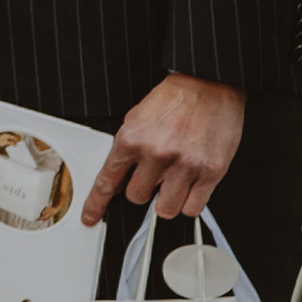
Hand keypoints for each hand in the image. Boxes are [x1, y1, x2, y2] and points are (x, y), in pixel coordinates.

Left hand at [82, 71, 244, 226]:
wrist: (208, 84)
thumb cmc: (174, 99)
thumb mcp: (136, 118)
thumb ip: (127, 149)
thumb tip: (119, 177)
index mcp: (132, 140)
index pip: (107, 182)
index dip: (96, 204)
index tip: (91, 217)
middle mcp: (156, 154)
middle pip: (137, 197)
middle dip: (143, 189)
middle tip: (154, 175)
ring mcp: (184, 165)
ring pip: (165, 209)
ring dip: (167, 199)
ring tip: (173, 180)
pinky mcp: (210, 172)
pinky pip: (193, 207)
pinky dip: (189, 202)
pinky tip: (189, 185)